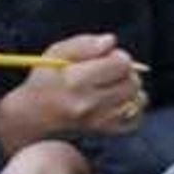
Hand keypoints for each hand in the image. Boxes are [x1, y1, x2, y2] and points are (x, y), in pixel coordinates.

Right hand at [0, 33, 146, 148]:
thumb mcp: (55, 54)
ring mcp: (99, 121)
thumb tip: (111, 41)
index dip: (119, 56)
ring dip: (130, 89)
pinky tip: (119, 101)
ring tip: (113, 85)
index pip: (121, 64)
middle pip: (133, 82)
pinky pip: (137, 119)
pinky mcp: (105, 132)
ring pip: (139, 99)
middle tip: (110, 71)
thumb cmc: (46, 80)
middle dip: (126, 72)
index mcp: (76, 81)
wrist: (34, 116)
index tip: (109, 57)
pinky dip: (134, 108)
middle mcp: (89, 104)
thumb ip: (84, 44)